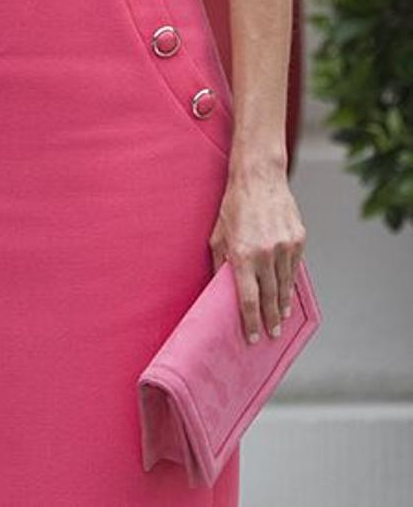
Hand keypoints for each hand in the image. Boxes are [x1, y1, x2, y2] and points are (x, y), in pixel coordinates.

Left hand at [210, 161, 306, 343]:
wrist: (259, 178)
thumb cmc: (234, 206)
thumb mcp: (217, 234)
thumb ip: (220, 262)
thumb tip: (218, 287)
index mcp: (242, 254)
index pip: (248, 298)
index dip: (250, 322)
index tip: (253, 338)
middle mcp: (265, 253)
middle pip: (270, 297)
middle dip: (271, 319)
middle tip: (272, 334)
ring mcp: (285, 247)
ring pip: (285, 285)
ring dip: (283, 304)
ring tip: (281, 317)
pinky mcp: (299, 240)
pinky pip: (295, 268)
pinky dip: (291, 282)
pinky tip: (288, 291)